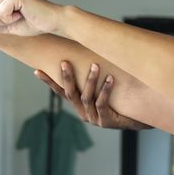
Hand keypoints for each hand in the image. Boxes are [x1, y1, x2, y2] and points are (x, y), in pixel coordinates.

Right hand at [35, 61, 149, 130]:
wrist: (136, 119)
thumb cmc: (119, 101)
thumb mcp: (103, 89)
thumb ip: (93, 78)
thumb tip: (90, 53)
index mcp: (80, 105)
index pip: (61, 92)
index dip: (49, 82)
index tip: (37, 71)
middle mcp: (83, 112)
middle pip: (70, 93)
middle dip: (67, 77)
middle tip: (65, 62)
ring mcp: (94, 118)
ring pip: (86, 97)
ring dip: (90, 80)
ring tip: (95, 65)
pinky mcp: (106, 121)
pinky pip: (102, 104)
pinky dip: (105, 90)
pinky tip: (110, 79)